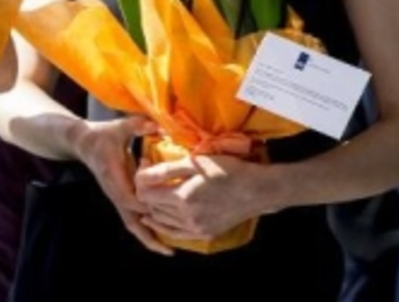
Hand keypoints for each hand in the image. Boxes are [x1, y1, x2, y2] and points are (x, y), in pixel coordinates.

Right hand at [72, 116, 170, 254]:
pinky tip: (160, 236)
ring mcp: (116, 197)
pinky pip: (132, 218)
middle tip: (171, 248)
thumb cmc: (102, 134)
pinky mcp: (119, 197)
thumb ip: (136, 125)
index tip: (166, 209)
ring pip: (131, 223)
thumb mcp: (118, 127)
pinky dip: (145, 229)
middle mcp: (114, 191)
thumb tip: (157, 124)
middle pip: (130, 220)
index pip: (129, 198)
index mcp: (113, 176)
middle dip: (149, 235)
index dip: (147, 205)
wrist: (83, 142)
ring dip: (147, 238)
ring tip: (167, 250)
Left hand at [134, 152, 262, 241]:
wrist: (258, 190)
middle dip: (146, 192)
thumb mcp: (197, 164)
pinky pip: (176, 234)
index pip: (146, 195)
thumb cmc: (228, 171)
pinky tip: (157, 219)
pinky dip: (163, 226)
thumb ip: (167, 170)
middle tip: (148, 175)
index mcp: (183, 198)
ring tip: (154, 192)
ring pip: (162, 222)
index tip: (144, 165)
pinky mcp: (205, 234)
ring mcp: (196, 229)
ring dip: (154, 208)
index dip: (141, 180)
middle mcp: (187, 218)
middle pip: (152, 208)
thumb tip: (141, 174)